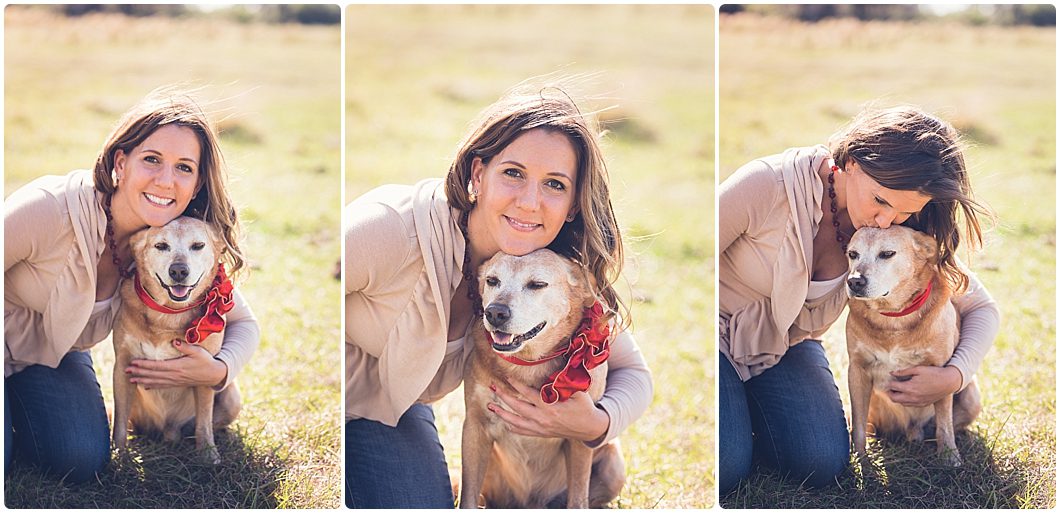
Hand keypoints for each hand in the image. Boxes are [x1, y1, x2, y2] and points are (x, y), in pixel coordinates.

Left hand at [126, 340, 227, 388]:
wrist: (214, 375)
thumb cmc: (206, 361)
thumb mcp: (198, 351)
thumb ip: (185, 346)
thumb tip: (173, 342)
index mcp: (177, 366)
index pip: (156, 366)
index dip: (144, 365)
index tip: (133, 363)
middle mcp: (174, 375)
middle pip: (152, 374)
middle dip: (139, 372)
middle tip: (126, 371)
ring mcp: (175, 381)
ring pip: (155, 381)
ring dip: (142, 380)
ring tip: (131, 379)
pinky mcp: (177, 384)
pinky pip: (162, 386)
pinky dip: (151, 386)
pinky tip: (144, 386)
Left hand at [488, 379, 609, 443]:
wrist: (589, 428)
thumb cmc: (584, 407)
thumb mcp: (578, 392)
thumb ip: (565, 382)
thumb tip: (555, 369)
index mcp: (551, 407)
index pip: (529, 395)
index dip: (517, 386)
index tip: (507, 378)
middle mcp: (543, 419)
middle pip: (518, 407)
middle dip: (503, 397)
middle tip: (492, 387)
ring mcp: (541, 428)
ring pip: (516, 422)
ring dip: (502, 414)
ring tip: (490, 407)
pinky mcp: (542, 433)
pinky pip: (523, 431)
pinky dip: (512, 427)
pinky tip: (505, 422)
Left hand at [886, 365, 961, 406]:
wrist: (949, 382)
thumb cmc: (934, 373)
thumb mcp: (918, 369)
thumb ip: (903, 372)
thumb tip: (891, 373)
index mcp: (910, 388)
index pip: (893, 387)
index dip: (889, 382)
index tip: (889, 378)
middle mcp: (913, 397)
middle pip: (894, 398)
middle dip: (890, 392)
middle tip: (890, 386)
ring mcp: (918, 402)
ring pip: (901, 403)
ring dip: (897, 397)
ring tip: (897, 390)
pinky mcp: (923, 404)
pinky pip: (909, 405)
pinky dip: (905, 400)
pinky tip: (906, 394)